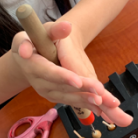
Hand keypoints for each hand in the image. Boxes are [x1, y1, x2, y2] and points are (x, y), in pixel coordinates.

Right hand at [11, 21, 132, 126]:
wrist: (32, 54)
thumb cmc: (36, 38)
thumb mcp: (43, 30)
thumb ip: (54, 30)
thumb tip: (66, 26)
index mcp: (32, 63)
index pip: (47, 71)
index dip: (62, 76)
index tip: (77, 80)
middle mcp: (38, 82)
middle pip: (61, 87)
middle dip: (81, 90)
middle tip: (100, 92)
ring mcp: (48, 91)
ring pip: (68, 97)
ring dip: (86, 101)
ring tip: (106, 104)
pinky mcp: (57, 96)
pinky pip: (73, 101)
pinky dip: (88, 106)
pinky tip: (104, 110)